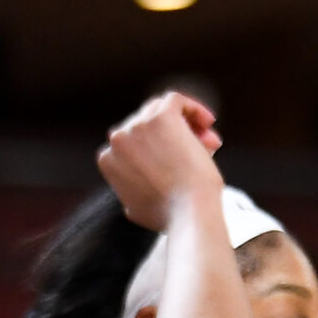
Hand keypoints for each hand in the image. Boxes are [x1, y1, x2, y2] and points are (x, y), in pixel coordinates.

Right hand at [97, 91, 224, 231]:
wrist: (189, 212)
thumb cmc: (172, 216)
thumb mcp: (137, 208)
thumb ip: (130, 192)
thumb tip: (137, 189)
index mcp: (109, 159)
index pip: (134, 141)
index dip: (160, 147)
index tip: (182, 158)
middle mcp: (118, 139)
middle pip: (147, 124)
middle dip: (176, 135)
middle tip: (203, 148)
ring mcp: (138, 126)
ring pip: (161, 110)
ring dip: (186, 124)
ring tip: (208, 141)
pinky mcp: (161, 117)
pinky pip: (175, 100)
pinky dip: (192, 108)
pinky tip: (208, 122)